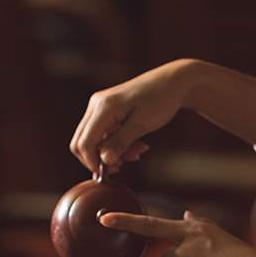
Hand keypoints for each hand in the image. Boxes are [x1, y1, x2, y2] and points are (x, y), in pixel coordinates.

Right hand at [70, 61, 192, 174]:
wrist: (174, 82)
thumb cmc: (162, 100)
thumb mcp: (143, 124)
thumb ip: (121, 142)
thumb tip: (104, 162)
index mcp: (104, 107)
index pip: (84, 143)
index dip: (92, 163)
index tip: (109, 174)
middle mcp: (96, 105)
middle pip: (81, 142)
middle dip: (100, 158)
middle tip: (124, 164)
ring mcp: (99, 106)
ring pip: (93, 140)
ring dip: (112, 151)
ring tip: (137, 152)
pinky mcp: (106, 110)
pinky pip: (103, 134)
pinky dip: (116, 143)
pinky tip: (135, 145)